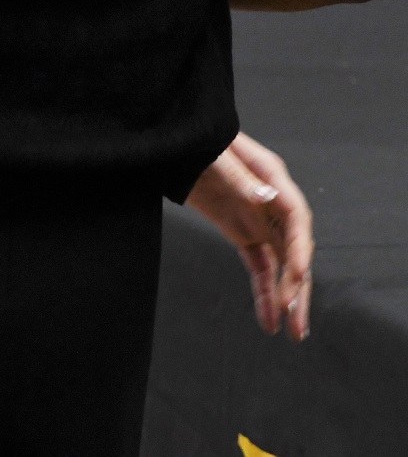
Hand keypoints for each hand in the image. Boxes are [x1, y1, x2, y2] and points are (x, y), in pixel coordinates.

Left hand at [184, 130, 312, 339]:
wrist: (173, 143)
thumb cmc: (195, 141)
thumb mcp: (215, 156)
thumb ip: (239, 178)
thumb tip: (265, 197)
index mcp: (270, 176)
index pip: (296, 217)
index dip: (300, 249)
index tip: (297, 278)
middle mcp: (271, 201)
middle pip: (294, 247)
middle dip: (298, 286)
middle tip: (297, 322)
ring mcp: (258, 218)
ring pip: (280, 264)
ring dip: (287, 297)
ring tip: (292, 332)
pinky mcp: (243, 231)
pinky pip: (259, 266)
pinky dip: (264, 293)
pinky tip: (268, 320)